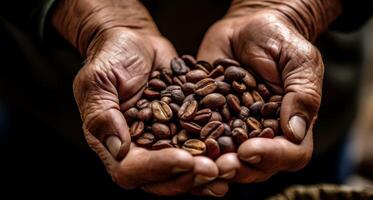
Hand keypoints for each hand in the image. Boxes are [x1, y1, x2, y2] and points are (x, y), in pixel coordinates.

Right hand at [52, 0, 226, 195]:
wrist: (134, 42)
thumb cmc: (111, 57)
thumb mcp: (98, 81)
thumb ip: (102, 114)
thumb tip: (118, 148)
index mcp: (112, 143)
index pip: (132, 169)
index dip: (158, 168)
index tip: (184, 159)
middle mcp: (139, 150)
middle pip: (162, 179)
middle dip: (188, 176)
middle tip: (214, 169)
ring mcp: (163, 142)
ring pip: (184, 171)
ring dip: (206, 174)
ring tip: (230, 168)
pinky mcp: (184, 131)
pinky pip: (199, 148)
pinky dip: (217, 154)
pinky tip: (236, 154)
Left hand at [198, 0, 340, 182]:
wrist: (247, 26)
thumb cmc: (279, 39)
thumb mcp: (299, 61)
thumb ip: (302, 94)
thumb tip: (294, 132)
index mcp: (291, 123)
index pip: (291, 153)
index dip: (271, 156)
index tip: (249, 150)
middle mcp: (264, 133)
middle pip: (257, 166)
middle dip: (238, 167)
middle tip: (219, 164)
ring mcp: (236, 129)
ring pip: (228, 158)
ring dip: (212, 163)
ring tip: (197, 162)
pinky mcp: (211, 120)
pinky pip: (201, 138)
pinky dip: (191, 145)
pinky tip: (177, 145)